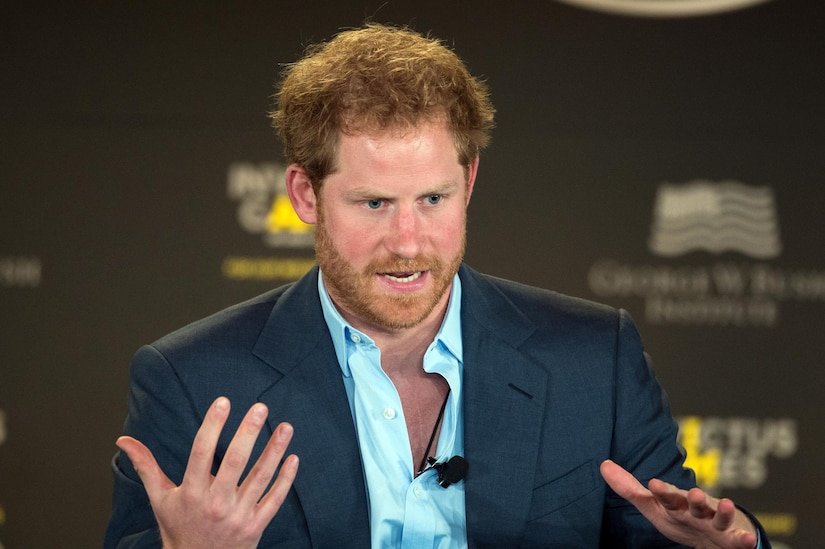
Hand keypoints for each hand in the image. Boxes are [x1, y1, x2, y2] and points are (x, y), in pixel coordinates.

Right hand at [117, 397, 298, 548]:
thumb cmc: (178, 528)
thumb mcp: (160, 498)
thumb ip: (146, 466)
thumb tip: (124, 441)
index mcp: (191, 492)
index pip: (201, 453)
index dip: (212, 426)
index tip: (223, 401)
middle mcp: (215, 503)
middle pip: (235, 462)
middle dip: (248, 433)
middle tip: (260, 407)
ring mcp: (238, 515)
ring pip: (260, 478)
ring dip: (274, 451)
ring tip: (286, 426)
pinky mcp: (256, 526)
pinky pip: (275, 499)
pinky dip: (286, 479)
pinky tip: (293, 457)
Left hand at [600, 460, 756, 548]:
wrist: (713, 537)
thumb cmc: (680, 518)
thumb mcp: (653, 507)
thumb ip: (630, 489)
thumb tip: (603, 465)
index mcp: (677, 503)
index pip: (667, 497)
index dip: (662, 491)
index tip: (653, 484)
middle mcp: (697, 510)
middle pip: (696, 504)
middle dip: (695, 498)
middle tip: (692, 493)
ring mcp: (716, 523)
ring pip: (720, 517)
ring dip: (723, 511)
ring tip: (726, 504)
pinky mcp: (732, 539)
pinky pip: (739, 540)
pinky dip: (743, 539)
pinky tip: (746, 539)